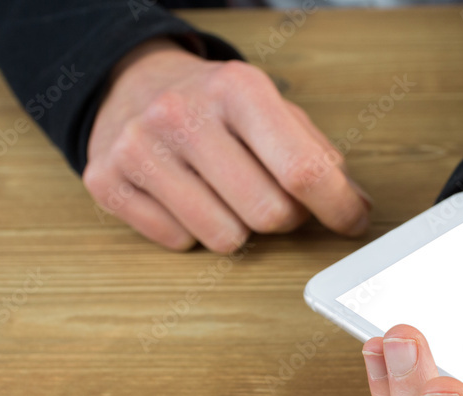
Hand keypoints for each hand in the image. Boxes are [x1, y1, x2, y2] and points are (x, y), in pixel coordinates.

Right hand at [84, 39, 369, 252]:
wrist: (133, 84)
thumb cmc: (216, 107)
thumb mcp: (271, 109)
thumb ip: (317, 155)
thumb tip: (355, 208)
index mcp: (237, 89)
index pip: (302, 169)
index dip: (337, 207)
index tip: (351, 222)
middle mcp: (183, 114)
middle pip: (268, 214)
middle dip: (284, 218)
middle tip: (273, 199)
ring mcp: (139, 148)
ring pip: (225, 238)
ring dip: (239, 229)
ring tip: (226, 196)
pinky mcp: (107, 181)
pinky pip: (180, 243)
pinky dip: (193, 232)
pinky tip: (186, 198)